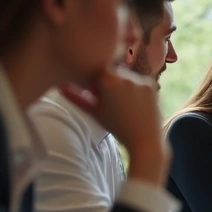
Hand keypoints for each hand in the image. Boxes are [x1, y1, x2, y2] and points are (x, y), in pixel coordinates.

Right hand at [59, 69, 167, 183]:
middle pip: (111, 72)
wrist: (145, 138)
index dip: (95, 84)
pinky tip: (135, 104)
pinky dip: (135, 89)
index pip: (96, 73)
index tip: (97, 97)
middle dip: (109, 83)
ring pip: (125, 76)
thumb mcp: (93, 112)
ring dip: (122, 85)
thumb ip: (75, 98)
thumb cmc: (115, 126)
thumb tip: (59, 87)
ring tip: (124, 105)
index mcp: (108, 80)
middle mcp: (125, 75)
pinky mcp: (151, 83)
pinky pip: (138, 81)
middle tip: (111, 101)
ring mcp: (140, 79)